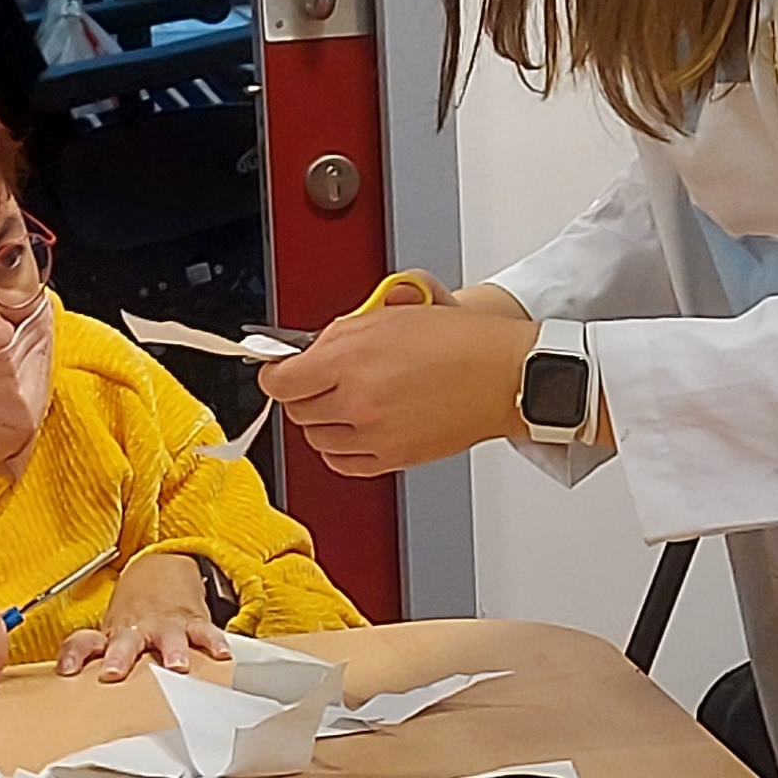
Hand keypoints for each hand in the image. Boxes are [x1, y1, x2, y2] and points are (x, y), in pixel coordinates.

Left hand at [63, 554, 232, 679]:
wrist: (162, 570)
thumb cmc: (135, 612)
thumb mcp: (113, 631)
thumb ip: (103, 659)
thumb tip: (79, 697)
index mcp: (113, 633)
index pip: (85, 642)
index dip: (74, 655)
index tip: (67, 670)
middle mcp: (137, 629)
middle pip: (124, 643)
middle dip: (119, 658)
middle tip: (114, 673)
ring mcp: (165, 625)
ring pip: (167, 637)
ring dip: (172, 650)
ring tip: (177, 665)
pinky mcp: (192, 622)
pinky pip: (204, 632)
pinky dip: (213, 642)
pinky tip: (220, 654)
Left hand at [257, 285, 540, 475]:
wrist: (501, 375)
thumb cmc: (458, 341)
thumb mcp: (388, 316)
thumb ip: (338, 334)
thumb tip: (305, 351)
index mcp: (351, 358)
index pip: (280, 380)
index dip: (276, 373)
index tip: (281, 370)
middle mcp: (357, 400)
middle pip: (296, 410)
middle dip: (305, 392)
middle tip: (326, 379)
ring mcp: (373, 434)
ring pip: (316, 438)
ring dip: (324, 420)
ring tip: (349, 400)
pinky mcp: (391, 458)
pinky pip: (341, 461)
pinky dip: (342, 447)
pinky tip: (358, 427)